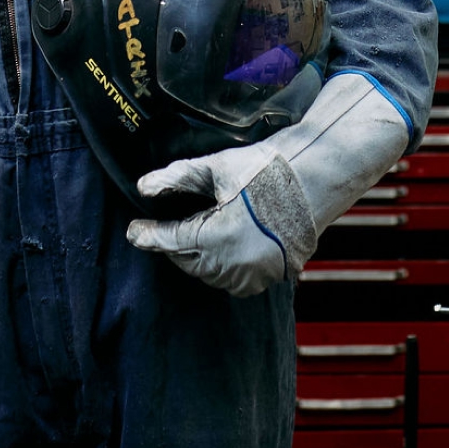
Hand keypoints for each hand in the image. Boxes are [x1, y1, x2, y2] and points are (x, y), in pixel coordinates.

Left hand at [125, 73, 411, 297]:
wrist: (315, 178)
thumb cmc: (266, 168)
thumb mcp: (217, 167)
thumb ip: (178, 178)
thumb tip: (144, 187)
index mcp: (221, 236)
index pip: (172, 241)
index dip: (149, 236)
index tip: (133, 231)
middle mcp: (237, 264)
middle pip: (188, 261)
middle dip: (173, 245)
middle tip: (161, 228)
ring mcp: (256, 274)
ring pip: (208, 274)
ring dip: (195, 257)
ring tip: (189, 234)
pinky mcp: (270, 277)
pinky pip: (233, 280)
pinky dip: (219, 266)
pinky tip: (216, 247)